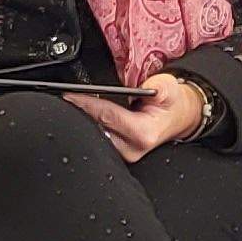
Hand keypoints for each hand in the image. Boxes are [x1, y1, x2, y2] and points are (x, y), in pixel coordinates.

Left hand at [68, 73, 205, 163]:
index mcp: (143, 134)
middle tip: (66, 97)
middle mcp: (131, 148)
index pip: (107, 116)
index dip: (87, 104)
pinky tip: (83, 114)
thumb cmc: (171, 104)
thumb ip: (160, 87)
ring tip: (72, 104)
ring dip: (82, 119)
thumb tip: (146, 86)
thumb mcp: (171, 89)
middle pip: (95, 128)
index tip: (70, 95)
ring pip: (93, 135)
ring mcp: (123, 153)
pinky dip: (89, 124)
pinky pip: (97, 137)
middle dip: (80, 112)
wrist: (175, 117)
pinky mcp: (117, 153)